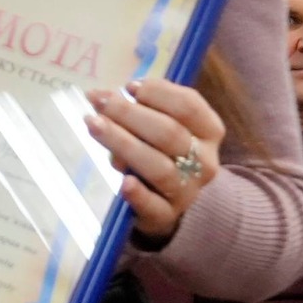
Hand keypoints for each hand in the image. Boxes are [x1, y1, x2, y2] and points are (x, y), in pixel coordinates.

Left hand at [84, 78, 223, 242]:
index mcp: (208, 130)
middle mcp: (204, 161)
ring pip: (158, 167)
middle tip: (97, 100)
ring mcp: (188, 191)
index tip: (129, 86)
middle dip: (128, 113)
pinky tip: (124, 182)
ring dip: (123, 143)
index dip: (158, 92)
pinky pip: (153, 206)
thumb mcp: (166, 122)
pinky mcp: (166, 216)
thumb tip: (127, 90)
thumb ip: (150, 106)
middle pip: (168, 133)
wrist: (172, 198)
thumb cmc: (163, 148)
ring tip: (93, 124)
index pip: (189, 106)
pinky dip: (139, 194)